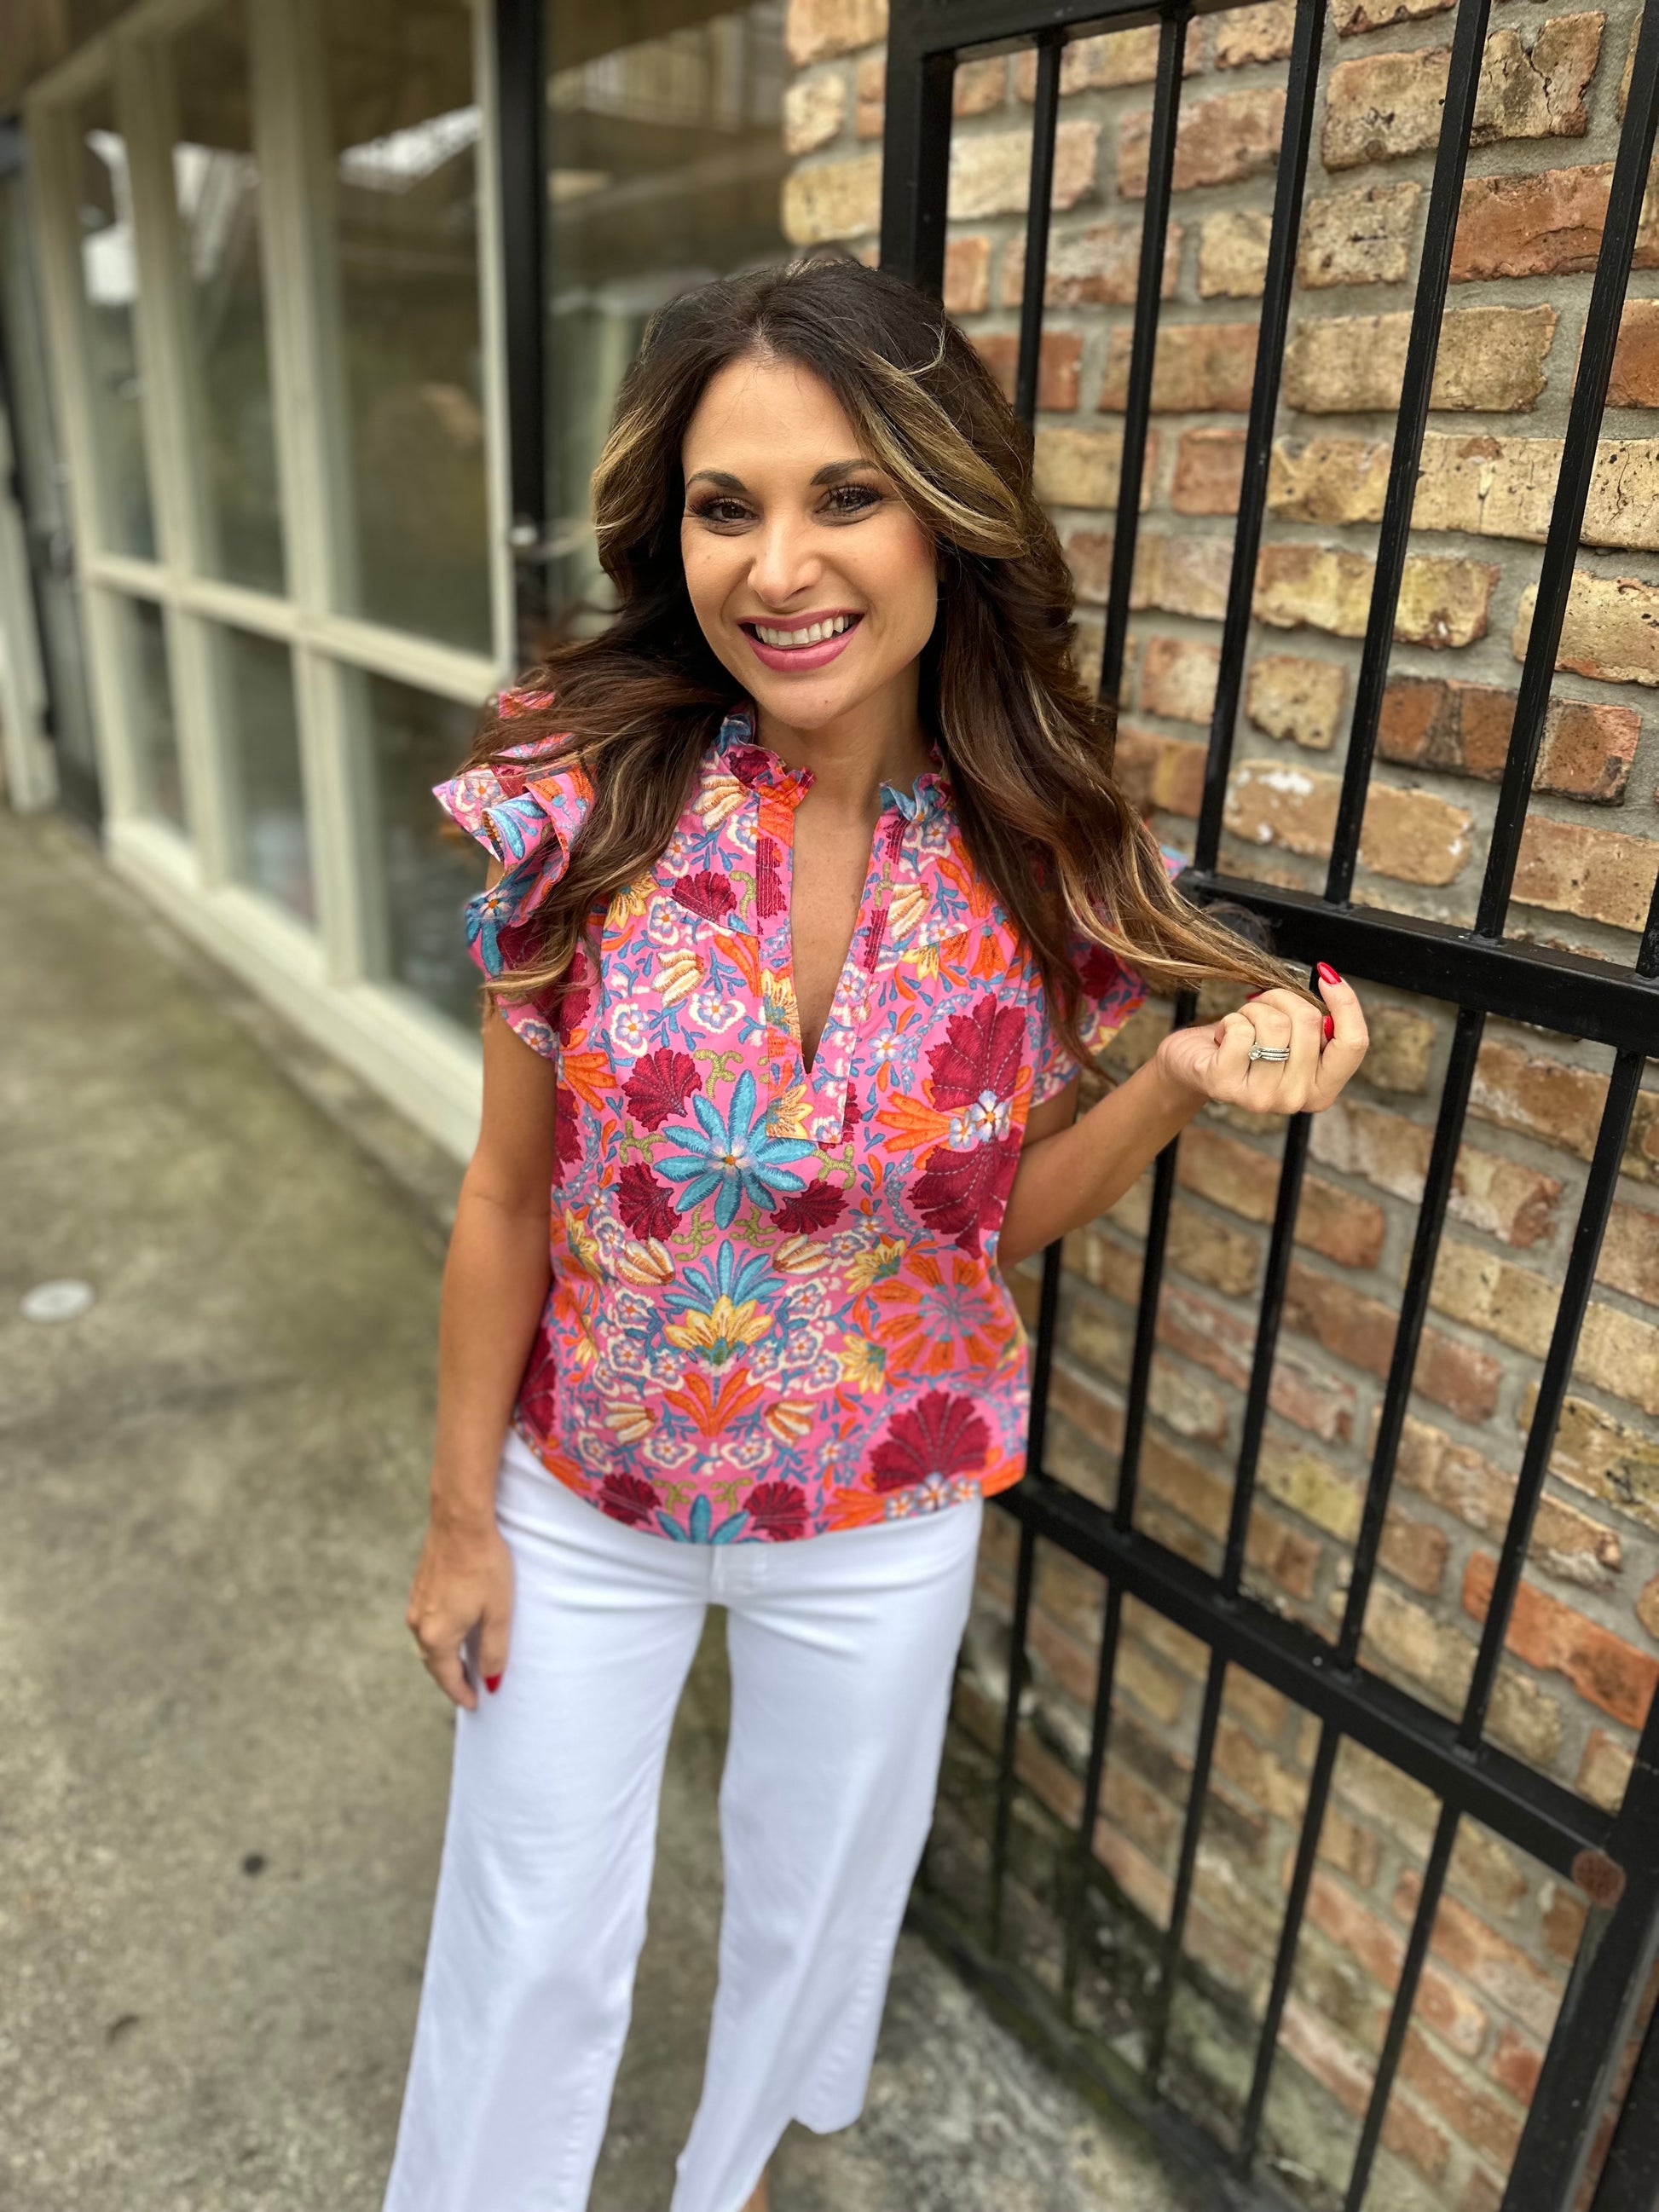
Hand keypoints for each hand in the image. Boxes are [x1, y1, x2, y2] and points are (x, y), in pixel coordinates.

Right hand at [405, 1507, 514, 1709]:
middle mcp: (419, 1623)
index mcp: (437, 1636)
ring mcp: (416, 1603)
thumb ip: (493, 1651)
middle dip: (451, 1678)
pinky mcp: (419, 1586)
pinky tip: (455, 1630)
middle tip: (469, 1690)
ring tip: (464, 1663)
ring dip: (444, 1656)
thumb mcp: (498, 1613)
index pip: (448, 1677)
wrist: (460, 1520)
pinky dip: (440, 1635)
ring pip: (428, 1642)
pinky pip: (427, 1622)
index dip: (462, 1693)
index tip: (474, 1704)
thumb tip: (490, 1681)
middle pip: (434, 1662)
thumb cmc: (484, 1565)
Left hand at [1154, 965, 1366, 1115]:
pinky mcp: (1227, 1085)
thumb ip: (1317, 1024)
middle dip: (1283, 999)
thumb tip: (1330, 981)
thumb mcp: (1291, 1036)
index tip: (1326, 975)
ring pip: (1276, 1023)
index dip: (1346, 1004)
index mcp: (1322, 1089)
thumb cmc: (1246, 1044)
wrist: (1194, 1063)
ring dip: (1255, 1010)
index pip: (1354, 1045)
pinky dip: (1231, 1020)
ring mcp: (1263, 1097)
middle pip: (1311, 1022)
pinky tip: (1225, 1037)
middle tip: (1262, 1007)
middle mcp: (1297, 1099)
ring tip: (1243, 1025)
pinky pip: (1242, 1030)